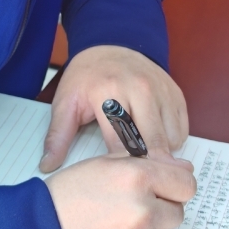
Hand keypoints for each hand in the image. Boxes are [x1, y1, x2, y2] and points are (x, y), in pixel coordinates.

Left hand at [40, 45, 187, 172]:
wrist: (110, 44)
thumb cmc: (87, 78)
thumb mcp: (66, 103)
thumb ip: (58, 136)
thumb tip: (46, 166)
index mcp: (110, 93)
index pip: (121, 144)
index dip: (120, 169)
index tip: (117, 183)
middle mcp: (140, 90)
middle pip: (152, 145)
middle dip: (147, 167)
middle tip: (139, 182)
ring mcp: (162, 91)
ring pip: (170, 140)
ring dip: (160, 155)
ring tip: (143, 157)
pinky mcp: (176, 93)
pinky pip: (182, 130)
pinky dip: (171, 142)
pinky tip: (154, 141)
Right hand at [46, 154, 196, 228]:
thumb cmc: (63, 201)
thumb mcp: (100, 166)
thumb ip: (143, 163)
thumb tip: (181, 168)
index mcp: (136, 178)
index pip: (186, 184)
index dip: (175, 186)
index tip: (166, 189)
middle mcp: (143, 211)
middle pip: (176, 212)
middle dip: (158, 210)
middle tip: (128, 210)